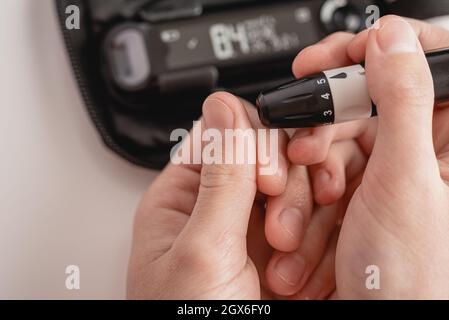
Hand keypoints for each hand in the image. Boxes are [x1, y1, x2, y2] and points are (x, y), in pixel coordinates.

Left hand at [127, 92, 338, 298]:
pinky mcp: (280, 244)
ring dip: (303, 218)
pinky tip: (303, 267)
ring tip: (287, 265)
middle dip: (283, 187)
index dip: (254, 144)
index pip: (222, 132)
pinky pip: (312, 215)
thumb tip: (222, 106)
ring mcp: (251, 224)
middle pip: (265, 153)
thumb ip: (219, 176)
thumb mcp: (201, 250)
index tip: (267, 179)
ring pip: (296, 184)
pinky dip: (317, 236)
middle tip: (279, 229)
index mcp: (182, 195)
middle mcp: (216, 203)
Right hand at [289, 16, 448, 298]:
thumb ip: (401, 103)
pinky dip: (303, 189)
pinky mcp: (357, 192)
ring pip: (336, 138)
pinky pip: (323, 168)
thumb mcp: (404, 183)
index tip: (334, 57)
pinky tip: (305, 216)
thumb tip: (391, 39)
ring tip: (308, 201)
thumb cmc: (411, 281)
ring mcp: (386, 173)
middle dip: (324, 126)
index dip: (379, 49)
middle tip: (303, 145)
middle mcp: (423, 152)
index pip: (426, 63)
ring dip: (306, 169)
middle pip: (366, 102)